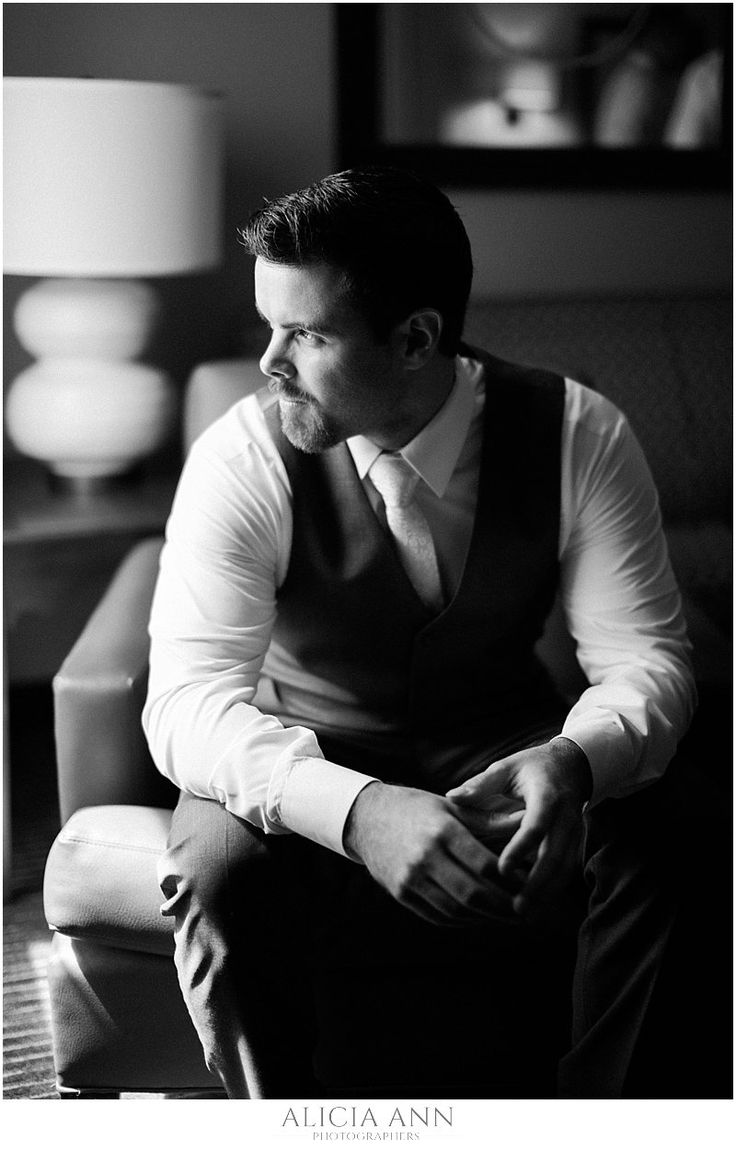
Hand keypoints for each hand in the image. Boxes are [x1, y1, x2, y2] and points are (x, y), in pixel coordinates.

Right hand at [343, 781, 519, 926]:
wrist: (366, 817)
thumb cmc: (416, 808)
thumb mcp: (450, 807)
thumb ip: (488, 820)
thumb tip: (526, 820)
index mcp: (441, 831)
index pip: (484, 865)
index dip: (511, 880)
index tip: (530, 885)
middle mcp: (424, 856)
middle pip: (473, 893)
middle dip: (504, 907)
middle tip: (525, 910)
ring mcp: (409, 878)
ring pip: (456, 910)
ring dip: (486, 918)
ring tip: (507, 917)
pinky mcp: (400, 893)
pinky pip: (438, 915)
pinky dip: (463, 920)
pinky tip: (480, 916)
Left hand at [445, 738, 591, 916]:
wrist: (570, 767)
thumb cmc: (530, 767)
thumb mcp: (506, 767)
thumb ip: (480, 784)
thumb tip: (452, 797)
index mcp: (546, 794)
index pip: (536, 825)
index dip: (520, 849)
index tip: (502, 870)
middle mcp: (566, 815)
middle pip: (555, 854)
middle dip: (536, 883)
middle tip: (515, 907)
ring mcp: (575, 831)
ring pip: (564, 868)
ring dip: (546, 893)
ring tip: (523, 914)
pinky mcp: (576, 843)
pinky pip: (567, 871)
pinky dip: (553, 890)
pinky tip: (536, 907)